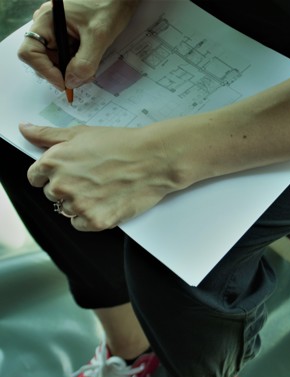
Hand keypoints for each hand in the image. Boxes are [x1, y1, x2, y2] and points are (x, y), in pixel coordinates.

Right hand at [18, 0, 138, 90]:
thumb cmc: (107, 8)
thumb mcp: (98, 37)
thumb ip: (85, 63)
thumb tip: (71, 82)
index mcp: (46, 22)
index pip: (30, 53)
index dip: (45, 71)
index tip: (64, 84)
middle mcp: (47, 28)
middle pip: (43, 61)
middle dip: (62, 74)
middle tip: (84, 78)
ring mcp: (57, 34)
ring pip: (56, 63)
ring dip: (72, 72)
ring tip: (91, 70)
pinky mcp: (67, 39)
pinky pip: (66, 59)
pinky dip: (77, 67)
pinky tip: (90, 63)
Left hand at [21, 123, 182, 230]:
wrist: (153, 160)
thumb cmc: (123, 145)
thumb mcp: (81, 133)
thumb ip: (48, 135)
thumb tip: (26, 130)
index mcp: (54, 162)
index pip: (35, 177)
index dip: (50, 175)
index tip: (65, 174)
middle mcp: (62, 185)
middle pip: (52, 194)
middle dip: (68, 188)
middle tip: (92, 178)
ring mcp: (79, 205)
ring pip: (66, 210)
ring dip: (80, 203)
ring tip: (102, 189)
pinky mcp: (96, 221)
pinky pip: (81, 224)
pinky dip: (91, 217)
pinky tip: (105, 201)